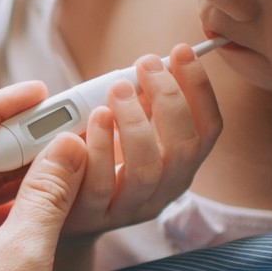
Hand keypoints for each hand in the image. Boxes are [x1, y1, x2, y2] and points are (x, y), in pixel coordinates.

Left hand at [0, 83, 86, 270]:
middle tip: (73, 127)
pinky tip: (47, 206)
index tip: (47, 90)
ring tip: (70, 163)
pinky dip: (7, 213)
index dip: (6, 109)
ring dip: (18, 180)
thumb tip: (73, 143)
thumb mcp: (24, 258)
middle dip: (20, 145)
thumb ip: (49, 192)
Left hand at [62, 43, 223, 239]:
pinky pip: (100, 185)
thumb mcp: (126, 131)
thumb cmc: (97, 162)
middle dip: (169, 99)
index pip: (208, 129)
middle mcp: (163, 190)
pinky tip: (94, 119)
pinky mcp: (91, 218)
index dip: (199, 89)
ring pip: (147, 170)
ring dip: (135, 123)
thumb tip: (154, 63)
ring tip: (118, 89)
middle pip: (185, 148)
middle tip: (145, 65)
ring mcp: (128, 208)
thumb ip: (141, 103)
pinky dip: (100, 148)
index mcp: (179, 165)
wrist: (62, 216)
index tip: (180, 52)